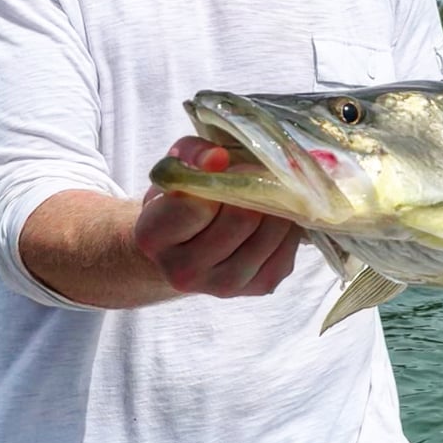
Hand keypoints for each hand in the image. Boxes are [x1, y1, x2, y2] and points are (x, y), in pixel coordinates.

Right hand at [134, 137, 301, 297]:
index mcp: (153, 236)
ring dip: (277, 205)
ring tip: (267, 192)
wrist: (186, 243)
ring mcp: (222, 286)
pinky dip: (289, 228)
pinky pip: (287, 250)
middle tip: (256, 173)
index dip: (219, 181)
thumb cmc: (182, 195)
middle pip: (242, 220)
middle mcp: (183, 271)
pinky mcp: (258, 287)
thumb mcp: (180, 163)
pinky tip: (275, 215)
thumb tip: (218, 159)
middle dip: (256, 188)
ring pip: (269, 235)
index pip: (197, 207)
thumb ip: (195, 154)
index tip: (227, 164)